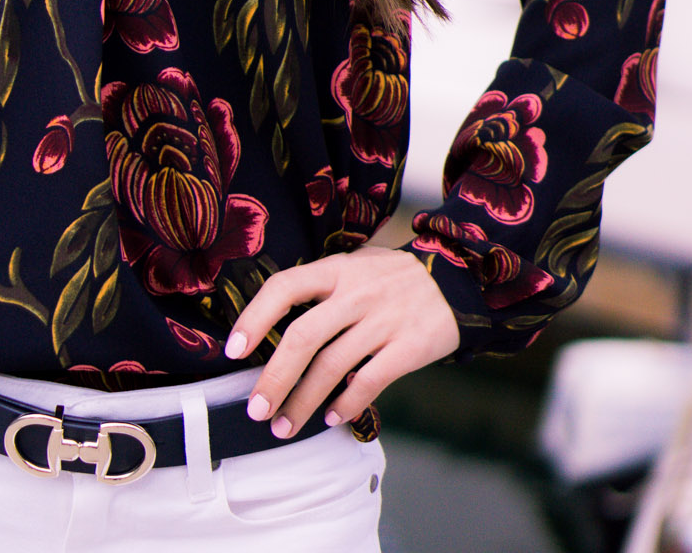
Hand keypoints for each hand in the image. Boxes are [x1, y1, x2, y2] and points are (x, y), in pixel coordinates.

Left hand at [224, 246, 459, 437]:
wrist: (457, 278)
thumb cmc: (392, 277)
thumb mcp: (356, 265)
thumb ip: (321, 288)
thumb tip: (275, 324)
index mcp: (336, 269)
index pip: (285, 287)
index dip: (255, 317)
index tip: (234, 349)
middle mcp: (356, 293)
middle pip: (303, 337)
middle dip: (274, 379)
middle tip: (256, 409)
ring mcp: (383, 320)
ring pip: (331, 367)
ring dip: (303, 403)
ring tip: (285, 426)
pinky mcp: (408, 346)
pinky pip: (369, 382)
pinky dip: (346, 404)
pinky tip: (331, 418)